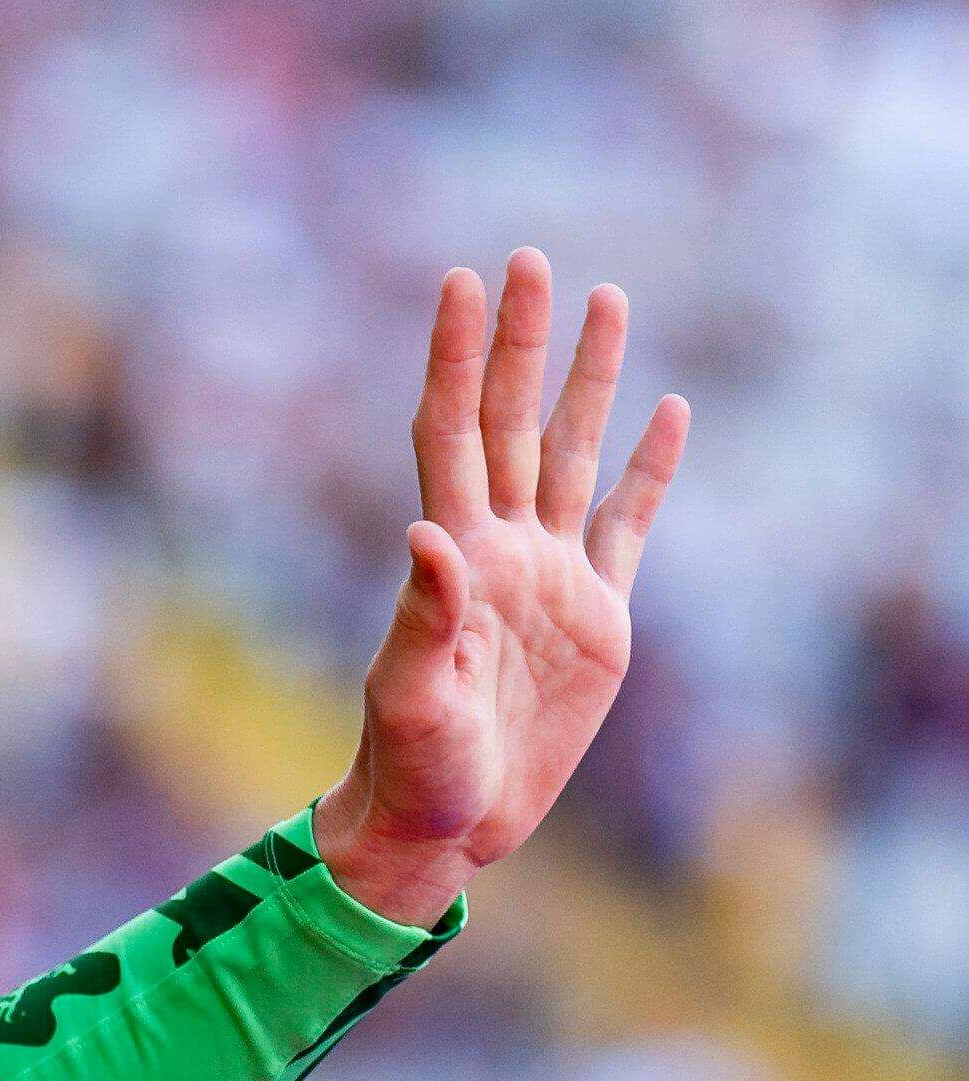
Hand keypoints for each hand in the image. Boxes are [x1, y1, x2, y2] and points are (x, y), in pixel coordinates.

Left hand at [312, 249, 689, 928]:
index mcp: (451, 555)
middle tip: (530, 260)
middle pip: (512, 421)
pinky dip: (650, 469)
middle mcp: (500, 546)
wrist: (448, 820)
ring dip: (588, 381)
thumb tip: (429, 533)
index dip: (456, 360)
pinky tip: (669, 413)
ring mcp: (550, 574)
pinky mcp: (597, 616)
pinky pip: (629, 523)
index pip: (451, 432)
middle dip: (522, 342)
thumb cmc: (413, 765)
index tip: (461, 284)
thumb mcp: (411, 695)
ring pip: (572, 452)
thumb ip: (422, 618)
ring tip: (607, 300)